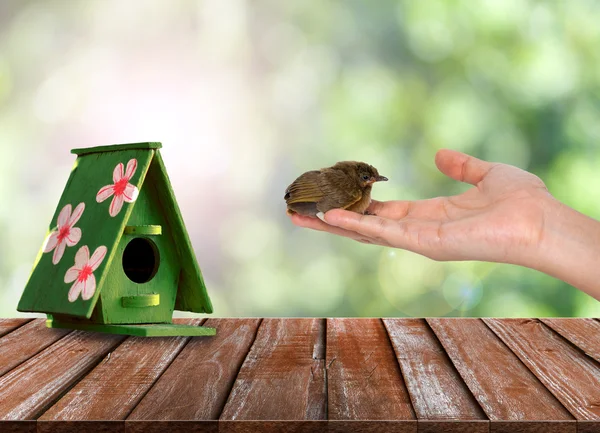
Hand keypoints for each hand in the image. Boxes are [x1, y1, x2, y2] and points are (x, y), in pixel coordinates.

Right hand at [290, 149, 554, 265]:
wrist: (542, 220)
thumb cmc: (521, 201)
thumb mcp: (485, 174)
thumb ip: (461, 166)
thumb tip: (440, 154)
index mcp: (430, 216)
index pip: (381, 212)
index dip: (355, 205)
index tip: (329, 198)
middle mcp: (418, 231)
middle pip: (364, 225)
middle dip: (330, 219)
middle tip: (297, 211)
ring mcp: (419, 240)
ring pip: (365, 232)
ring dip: (332, 225)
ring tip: (299, 216)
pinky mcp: (425, 243)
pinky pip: (383, 233)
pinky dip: (355, 226)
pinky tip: (330, 217)